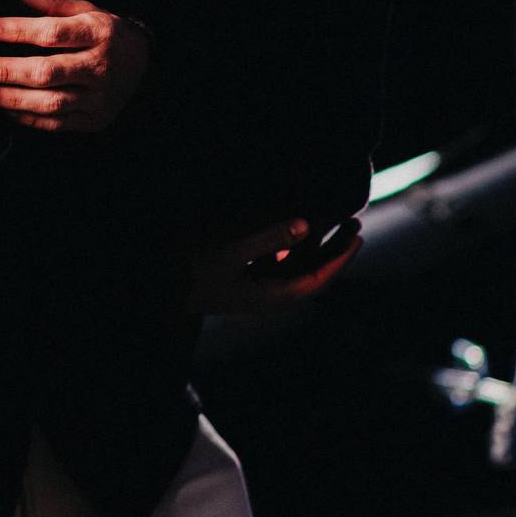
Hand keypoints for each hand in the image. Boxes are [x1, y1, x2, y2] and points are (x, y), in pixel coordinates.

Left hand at [0, 0, 149, 132]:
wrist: (147, 65)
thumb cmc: (109, 32)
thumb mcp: (87, 9)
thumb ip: (50, 2)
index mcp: (98, 33)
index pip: (52, 33)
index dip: (18, 31)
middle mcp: (100, 66)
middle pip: (46, 72)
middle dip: (5, 71)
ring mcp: (99, 97)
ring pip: (50, 102)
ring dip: (11, 98)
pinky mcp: (95, 119)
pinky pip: (57, 124)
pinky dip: (28, 119)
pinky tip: (7, 109)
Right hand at [185, 217, 362, 314]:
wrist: (157, 286)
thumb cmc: (192, 267)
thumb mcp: (231, 248)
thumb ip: (269, 236)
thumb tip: (306, 224)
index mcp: (271, 296)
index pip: (317, 279)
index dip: (340, 258)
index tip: (357, 235)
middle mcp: (267, 295)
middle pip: (311, 273)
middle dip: (333, 250)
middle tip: (353, 223)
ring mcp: (254, 288)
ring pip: (296, 267)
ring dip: (315, 246)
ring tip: (331, 221)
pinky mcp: (242, 278)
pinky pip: (278, 263)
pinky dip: (293, 247)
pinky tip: (295, 228)